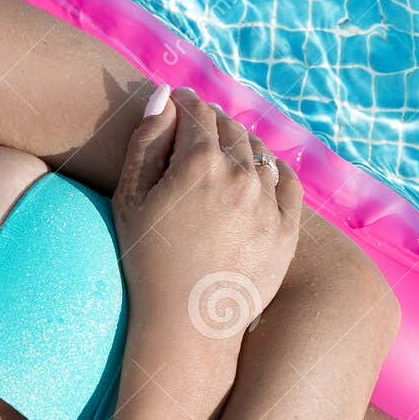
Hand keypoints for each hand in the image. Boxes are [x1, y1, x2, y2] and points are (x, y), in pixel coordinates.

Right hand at [112, 85, 303, 345]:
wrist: (186, 324)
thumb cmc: (147, 261)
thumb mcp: (131, 199)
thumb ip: (146, 141)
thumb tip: (167, 95)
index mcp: (199, 162)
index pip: (197, 112)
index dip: (184, 105)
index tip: (178, 108)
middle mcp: (241, 175)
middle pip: (230, 128)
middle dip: (212, 124)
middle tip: (198, 132)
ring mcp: (269, 202)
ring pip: (259, 153)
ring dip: (241, 147)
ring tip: (223, 157)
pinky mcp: (288, 229)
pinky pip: (287, 182)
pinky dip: (272, 172)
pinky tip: (257, 177)